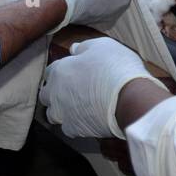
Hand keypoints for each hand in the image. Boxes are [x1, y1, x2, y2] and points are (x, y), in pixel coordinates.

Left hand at [40, 38, 168, 137]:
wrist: (130, 98)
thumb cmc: (115, 68)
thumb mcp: (102, 46)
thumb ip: (83, 47)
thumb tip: (73, 48)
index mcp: (60, 71)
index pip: (50, 72)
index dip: (61, 71)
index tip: (71, 72)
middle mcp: (55, 93)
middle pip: (46, 95)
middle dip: (55, 92)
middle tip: (72, 90)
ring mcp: (63, 113)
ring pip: (53, 114)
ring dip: (60, 110)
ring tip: (77, 107)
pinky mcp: (75, 129)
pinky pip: (68, 128)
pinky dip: (75, 124)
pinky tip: (87, 118)